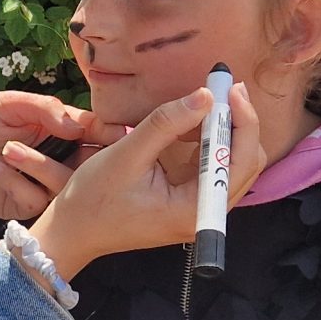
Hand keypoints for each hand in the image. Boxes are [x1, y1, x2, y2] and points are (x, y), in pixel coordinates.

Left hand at [0, 91, 131, 220]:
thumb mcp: (4, 105)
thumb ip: (42, 108)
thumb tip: (78, 125)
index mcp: (54, 126)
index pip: (91, 129)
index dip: (107, 132)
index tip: (117, 134)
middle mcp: (53, 155)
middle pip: (90, 162)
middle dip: (90, 159)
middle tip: (80, 153)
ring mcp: (39, 182)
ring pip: (66, 184)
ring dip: (40, 166)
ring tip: (8, 150)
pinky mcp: (22, 204)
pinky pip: (37, 200)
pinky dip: (16, 182)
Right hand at [12, 84, 266, 276]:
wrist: (74, 231)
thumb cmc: (94, 200)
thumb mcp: (127, 155)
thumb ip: (166, 124)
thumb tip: (204, 96)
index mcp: (195, 210)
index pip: (240, 162)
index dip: (242, 121)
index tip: (231, 88)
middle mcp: (205, 214)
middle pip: (246, 163)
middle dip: (237, 123)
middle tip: (220, 89)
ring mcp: (199, 210)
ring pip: (232, 165)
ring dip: (223, 131)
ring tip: (201, 104)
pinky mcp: (189, 203)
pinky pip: (212, 169)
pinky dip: (207, 143)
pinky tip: (189, 127)